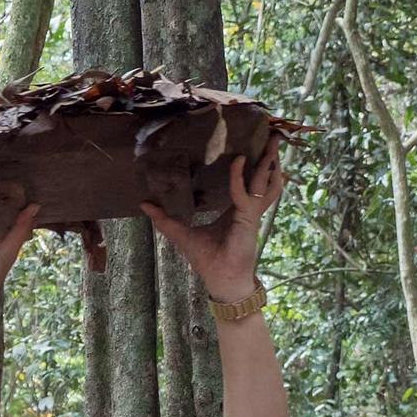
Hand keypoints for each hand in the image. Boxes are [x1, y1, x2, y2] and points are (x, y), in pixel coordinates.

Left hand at [140, 134, 284, 299]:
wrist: (221, 280)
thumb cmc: (208, 260)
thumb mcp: (182, 234)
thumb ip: (165, 219)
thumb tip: (144, 204)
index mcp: (238, 210)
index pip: (248, 182)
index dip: (250, 165)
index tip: (246, 146)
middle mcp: (248, 209)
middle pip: (265, 178)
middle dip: (269, 157)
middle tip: (272, 135)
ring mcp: (251, 213)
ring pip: (266, 183)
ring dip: (270, 163)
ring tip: (272, 142)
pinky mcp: (247, 219)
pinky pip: (243, 194)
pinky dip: (239, 178)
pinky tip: (237, 161)